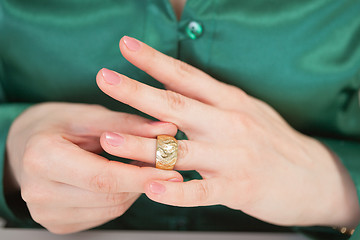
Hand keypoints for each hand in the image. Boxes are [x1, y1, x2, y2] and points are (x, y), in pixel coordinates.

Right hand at [6, 102, 181, 233]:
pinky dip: (121, 198)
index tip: (172, 173)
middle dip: (143, 182)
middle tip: (165, 165)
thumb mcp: (90, 116)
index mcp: (43, 157)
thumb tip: (169, 129)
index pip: (102, 177)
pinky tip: (122, 180)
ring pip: (111, 209)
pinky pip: (103, 216)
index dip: (141, 177)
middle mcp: (39, 191)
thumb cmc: (58, 124)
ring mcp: (46, 213)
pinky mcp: (57, 224)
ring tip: (140, 166)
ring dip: (134, 190)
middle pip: (110, 197)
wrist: (26, 144)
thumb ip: (129, 124)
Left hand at [96, 36, 359, 227]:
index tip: (126, 46)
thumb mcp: (246, 109)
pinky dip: (175, 192)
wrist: (314, 176)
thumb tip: (176, 85)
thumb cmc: (273, 141)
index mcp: (229, 101)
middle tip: (104, 78)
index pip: (186, 76)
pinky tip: (151, 189)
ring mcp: (233, 157)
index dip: (154, 60)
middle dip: (136, 92)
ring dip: (142, 147)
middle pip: (176, 105)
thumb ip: (213, 100)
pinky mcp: (238, 189)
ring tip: (109, 141)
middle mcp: (229, 124)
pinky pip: (201, 191)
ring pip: (180, 151)